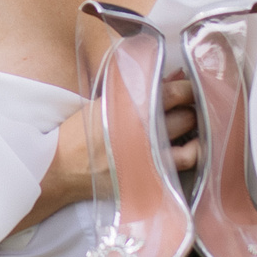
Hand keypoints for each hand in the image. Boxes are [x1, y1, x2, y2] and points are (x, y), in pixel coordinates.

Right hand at [8, 77, 198, 238]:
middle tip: (193, 104)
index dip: (187, 87)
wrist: (60, 168)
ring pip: (190, 142)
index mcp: (130, 110)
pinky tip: (193, 146)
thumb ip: (134, 89)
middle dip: (192, 108)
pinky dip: (193, 154)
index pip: (173, 94)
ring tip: (195, 124)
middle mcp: (143, 134)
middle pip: (185, 117)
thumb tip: (168, 78)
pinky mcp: (150, 178)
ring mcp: (148, 159)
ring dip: (196, 131)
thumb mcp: (102, 102)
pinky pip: (182, 165)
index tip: (190, 86)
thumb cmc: (78, 133)